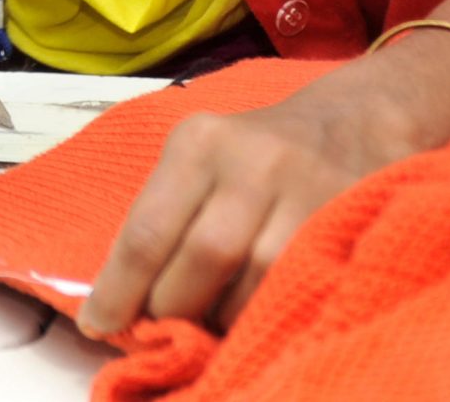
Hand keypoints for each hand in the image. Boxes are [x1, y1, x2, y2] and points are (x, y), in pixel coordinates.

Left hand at [77, 81, 423, 335]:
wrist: (352, 123)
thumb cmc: (254, 154)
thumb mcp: (199, 159)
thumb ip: (163, 219)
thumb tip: (124, 299)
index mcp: (197, 143)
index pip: (146, 232)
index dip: (119, 291)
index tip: (98, 325)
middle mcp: (249, 161)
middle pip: (201, 260)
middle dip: (175, 308)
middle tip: (164, 326)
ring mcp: (303, 188)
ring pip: (253, 281)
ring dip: (223, 317)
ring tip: (212, 317)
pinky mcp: (343, 216)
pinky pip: (296, 284)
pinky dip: (267, 310)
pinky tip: (254, 312)